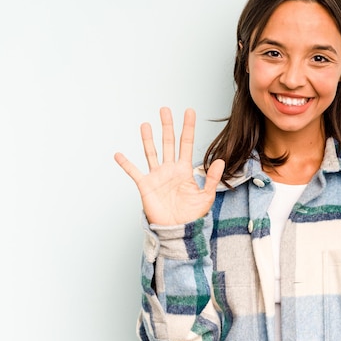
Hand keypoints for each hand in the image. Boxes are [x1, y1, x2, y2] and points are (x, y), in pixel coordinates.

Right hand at [114, 108, 224, 225]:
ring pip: (151, 152)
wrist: (178, 231)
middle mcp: (170, 169)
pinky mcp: (145, 186)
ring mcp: (157, 176)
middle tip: (165, 109)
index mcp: (185, 170)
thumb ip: (212, 178)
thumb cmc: (192, 215)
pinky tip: (119, 155)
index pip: (186, 144)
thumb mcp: (206, 196)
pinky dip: (126, 164)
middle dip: (167, 126)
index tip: (189, 111)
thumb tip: (221, 160)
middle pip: (168, 143)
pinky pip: (134, 172)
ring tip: (145, 124)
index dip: (188, 128)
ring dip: (148, 139)